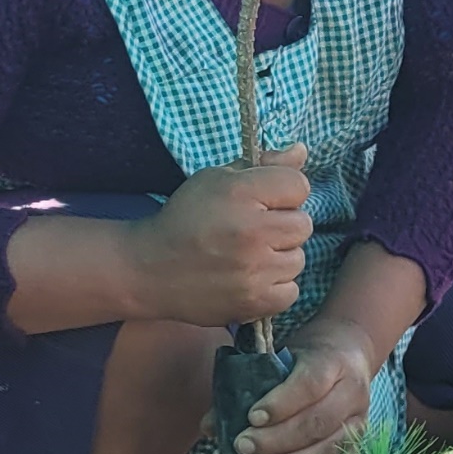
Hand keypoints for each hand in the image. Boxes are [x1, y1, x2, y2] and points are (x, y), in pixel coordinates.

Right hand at [132, 148, 311, 326]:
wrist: (149, 269)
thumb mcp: (216, 179)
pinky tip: (251, 279)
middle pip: (303, 224)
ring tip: (249, 257)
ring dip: (278, 258)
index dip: (283, 193)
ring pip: (298, 259)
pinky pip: (290, 291)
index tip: (263, 203)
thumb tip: (301, 150)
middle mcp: (252, 231)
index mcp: (241, 193)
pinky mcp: (253, 302)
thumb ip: (264, 164)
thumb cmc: (185, 219)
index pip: (299, 185)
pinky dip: (275, 288)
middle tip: (253, 232)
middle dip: (282, 226)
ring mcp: (254, 270)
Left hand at [231, 317, 379, 453]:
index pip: (310, 383)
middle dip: (279, 439)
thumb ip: (246, 386)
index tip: (252, 417)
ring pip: (331, 447)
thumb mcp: (280, 358)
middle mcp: (352, 391)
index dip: (281, 403)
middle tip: (244, 446)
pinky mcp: (359, 442)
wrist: (351, 352)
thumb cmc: (306, 357)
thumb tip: (209, 426)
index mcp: (332, 362)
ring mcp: (360, 419)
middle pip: (318, 421)